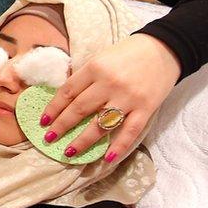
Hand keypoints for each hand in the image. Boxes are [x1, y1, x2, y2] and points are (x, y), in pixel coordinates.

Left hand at [40, 34, 181, 162]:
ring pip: (101, 125)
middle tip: (49, 139)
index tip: (44, 121)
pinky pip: (130, 132)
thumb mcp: (101, 57)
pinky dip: (118, 147)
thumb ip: (86, 76)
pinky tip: (106, 158)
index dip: (54, 108)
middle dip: (62, 126)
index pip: (68, 91)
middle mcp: (109, 83)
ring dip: (83, 141)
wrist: (164, 48)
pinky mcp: (146, 108)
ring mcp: (128, 98)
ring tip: (69, 152)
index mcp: (95, 67)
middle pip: (80, 109)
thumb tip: (66, 98)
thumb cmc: (128, 52)